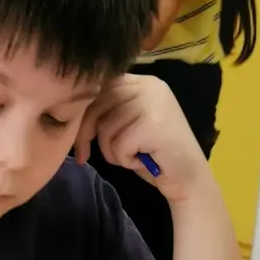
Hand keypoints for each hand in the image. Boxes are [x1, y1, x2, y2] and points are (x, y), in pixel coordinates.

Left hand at [73, 74, 214, 203]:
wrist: (189, 178)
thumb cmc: (154, 154)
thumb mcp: (127, 124)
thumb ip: (108, 110)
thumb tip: (70, 108)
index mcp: (141, 81)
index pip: (98, 88)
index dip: (84, 115)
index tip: (81, 139)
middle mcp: (149, 86)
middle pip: (97, 105)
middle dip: (87, 135)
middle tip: (85, 156)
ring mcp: (153, 103)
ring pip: (106, 128)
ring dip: (112, 152)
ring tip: (134, 156)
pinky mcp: (154, 124)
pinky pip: (118, 145)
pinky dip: (125, 160)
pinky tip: (144, 161)